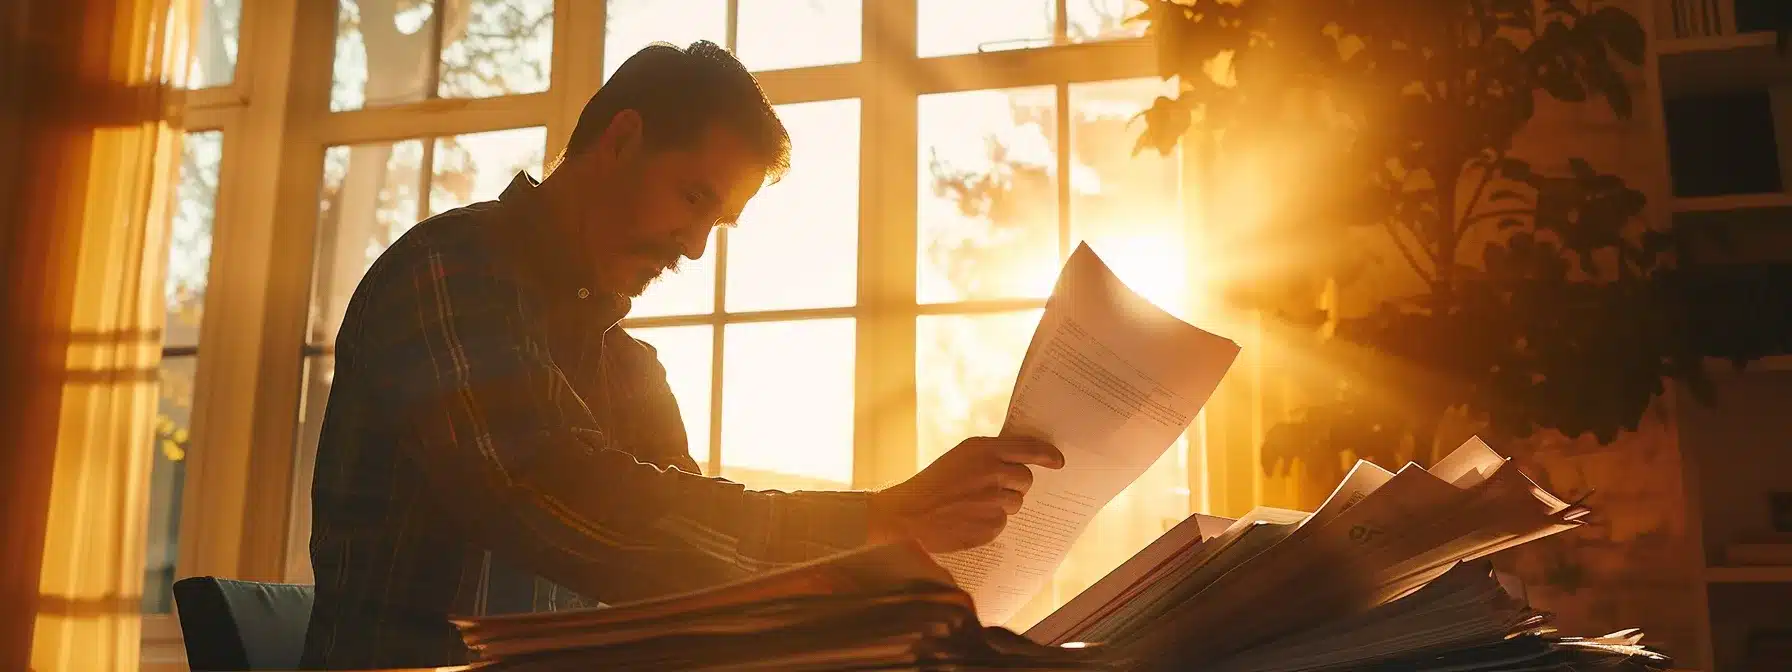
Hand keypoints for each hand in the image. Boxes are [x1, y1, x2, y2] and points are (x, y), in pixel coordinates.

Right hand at [868, 437, 1064, 552]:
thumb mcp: (959, 458)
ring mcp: (993, 501)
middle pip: (1026, 479)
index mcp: (983, 449)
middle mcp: (992, 472)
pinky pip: (1002, 524)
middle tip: (990, 489)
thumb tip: (1021, 462)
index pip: (1029, 448)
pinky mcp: (991, 526)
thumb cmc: (931, 485)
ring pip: (1015, 503)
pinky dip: (989, 523)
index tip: (1058, 461)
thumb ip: (988, 456)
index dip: (1047, 455)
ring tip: (972, 506)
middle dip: (1014, 485)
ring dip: (1001, 505)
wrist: (906, 516)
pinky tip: (967, 520)